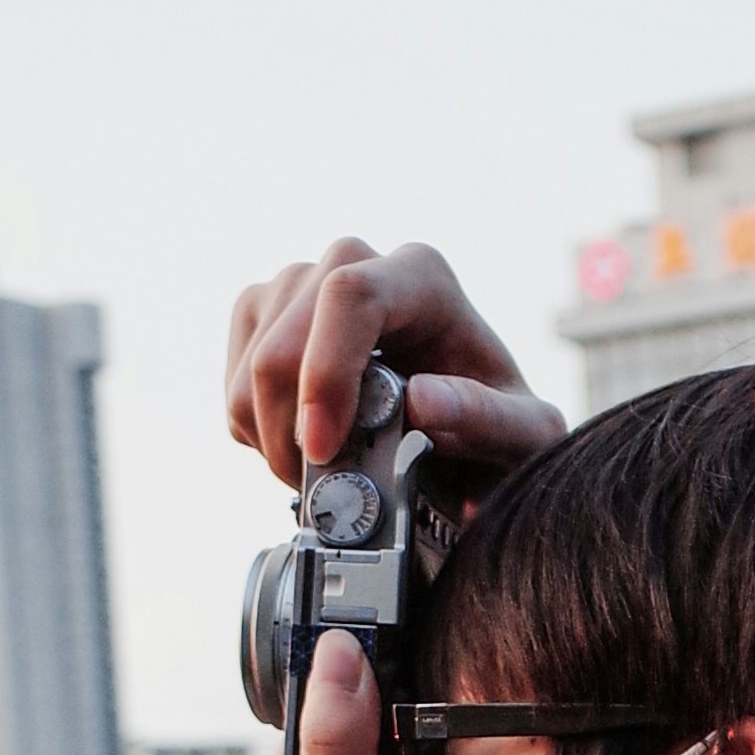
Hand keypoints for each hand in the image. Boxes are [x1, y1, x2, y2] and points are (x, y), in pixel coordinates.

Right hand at [225, 235, 565, 492]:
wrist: (463, 428)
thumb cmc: (496, 427)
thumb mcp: (522, 436)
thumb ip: (488, 420)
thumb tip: (424, 401)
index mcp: (421, 277)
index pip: (349, 295)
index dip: (325, 373)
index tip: (325, 450)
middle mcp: (355, 263)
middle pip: (284, 338)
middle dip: (293, 429)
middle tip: (329, 490)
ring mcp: (300, 284)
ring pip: (251, 364)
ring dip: (276, 441)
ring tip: (327, 473)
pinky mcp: (262, 316)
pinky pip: (232, 380)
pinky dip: (258, 433)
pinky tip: (305, 448)